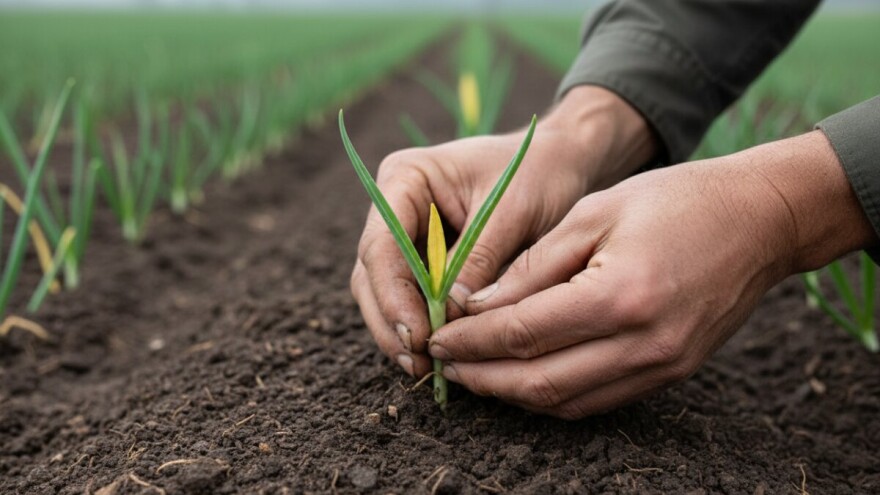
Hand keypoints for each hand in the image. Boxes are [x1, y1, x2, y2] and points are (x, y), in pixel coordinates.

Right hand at [351, 86, 656, 376]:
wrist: (557, 161)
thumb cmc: (537, 173)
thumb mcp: (512, 211)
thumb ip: (479, 258)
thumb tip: (450, 315)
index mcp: (405, 178)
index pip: (381, 244)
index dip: (392, 295)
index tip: (417, 335)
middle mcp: (394, 206)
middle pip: (372, 273)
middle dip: (391, 321)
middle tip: (417, 363)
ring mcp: (404, 233)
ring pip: (383, 292)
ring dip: (400, 330)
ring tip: (425, 368)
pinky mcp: (422, 258)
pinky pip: (409, 297)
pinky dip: (420, 325)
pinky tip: (438, 355)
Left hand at [428, 130, 875, 418]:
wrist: (759, 219)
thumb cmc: (673, 201)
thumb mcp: (593, 213)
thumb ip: (532, 266)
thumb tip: (476, 305)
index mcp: (619, 295)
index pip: (522, 332)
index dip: (470, 340)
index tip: (436, 336)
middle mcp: (643, 344)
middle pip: (539, 382)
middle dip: (482, 377)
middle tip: (444, 363)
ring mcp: (662, 366)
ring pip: (567, 402)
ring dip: (513, 393)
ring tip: (475, 373)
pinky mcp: (672, 373)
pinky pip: (598, 400)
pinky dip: (553, 395)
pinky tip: (524, 376)